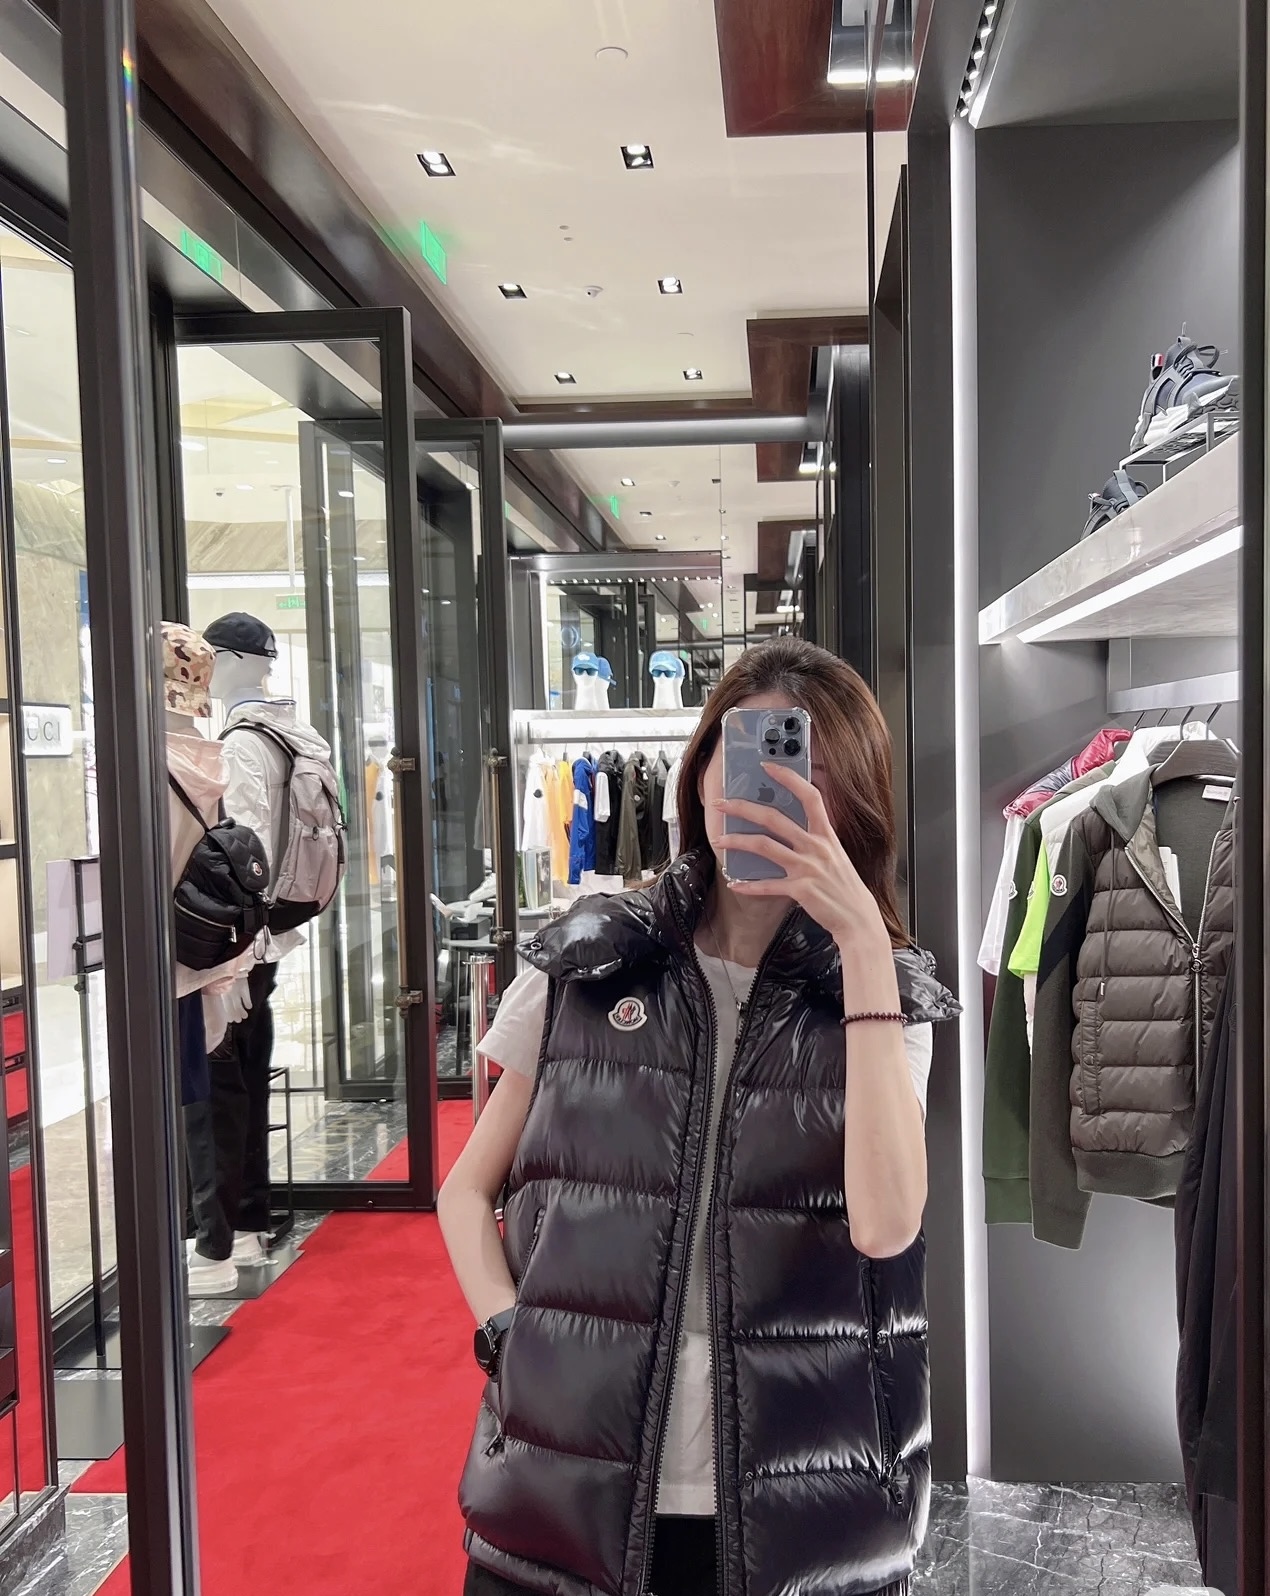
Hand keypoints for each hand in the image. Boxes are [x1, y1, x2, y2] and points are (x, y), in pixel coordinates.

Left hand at [714, 763, 888, 948]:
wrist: (857, 918)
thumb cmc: (844, 885)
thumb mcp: (835, 854)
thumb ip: (814, 839)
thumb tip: (787, 827)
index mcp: (826, 835)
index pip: (810, 796)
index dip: (789, 779)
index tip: (768, 767)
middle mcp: (816, 847)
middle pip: (775, 819)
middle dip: (744, 808)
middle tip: (723, 804)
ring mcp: (807, 868)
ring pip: (765, 847)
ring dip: (737, 842)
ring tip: (720, 840)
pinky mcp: (800, 890)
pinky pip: (767, 885)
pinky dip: (748, 885)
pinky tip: (735, 884)